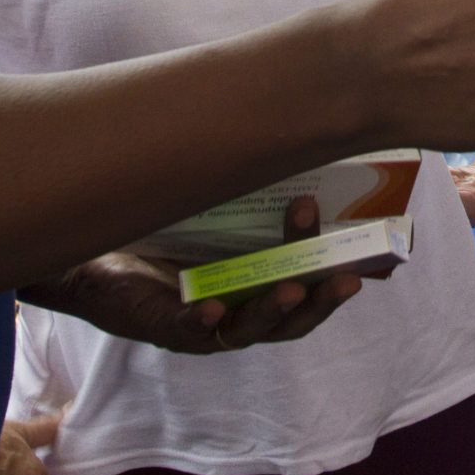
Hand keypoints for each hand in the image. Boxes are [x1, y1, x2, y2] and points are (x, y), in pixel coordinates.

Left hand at [20, 198, 365, 355]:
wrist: (91, 252)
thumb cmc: (160, 231)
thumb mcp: (217, 210)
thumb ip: (257, 191)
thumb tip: (303, 145)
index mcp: (256, 288)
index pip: (312, 292)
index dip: (344, 284)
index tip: (383, 266)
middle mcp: (235, 313)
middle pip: (290, 318)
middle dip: (319, 299)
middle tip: (346, 277)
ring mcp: (200, 324)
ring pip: (246, 328)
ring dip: (272, 311)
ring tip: (292, 289)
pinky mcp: (159, 324)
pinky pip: (185, 328)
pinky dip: (203, 320)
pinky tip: (215, 307)